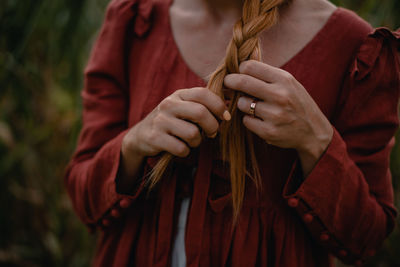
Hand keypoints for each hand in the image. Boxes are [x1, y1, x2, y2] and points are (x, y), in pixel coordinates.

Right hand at [123, 87, 229, 159]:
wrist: (140, 136)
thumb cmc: (170, 122)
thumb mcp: (183, 107)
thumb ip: (202, 105)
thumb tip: (229, 108)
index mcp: (179, 95)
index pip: (204, 94)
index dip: (219, 106)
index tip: (225, 118)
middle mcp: (168, 104)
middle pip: (201, 113)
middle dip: (212, 127)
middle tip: (212, 133)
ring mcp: (160, 121)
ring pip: (193, 134)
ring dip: (197, 142)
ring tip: (192, 141)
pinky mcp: (155, 137)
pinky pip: (181, 148)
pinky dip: (185, 151)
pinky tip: (180, 148)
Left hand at [224, 60, 332, 174]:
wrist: (313, 131)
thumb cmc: (297, 103)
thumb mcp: (289, 83)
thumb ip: (267, 75)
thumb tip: (239, 66)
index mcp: (284, 79)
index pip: (250, 66)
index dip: (240, 69)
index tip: (237, 73)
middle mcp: (280, 95)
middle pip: (242, 82)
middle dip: (230, 82)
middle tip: (227, 83)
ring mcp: (274, 115)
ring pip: (242, 103)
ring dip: (243, 104)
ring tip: (254, 106)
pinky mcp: (269, 132)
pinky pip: (246, 121)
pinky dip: (249, 119)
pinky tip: (260, 120)